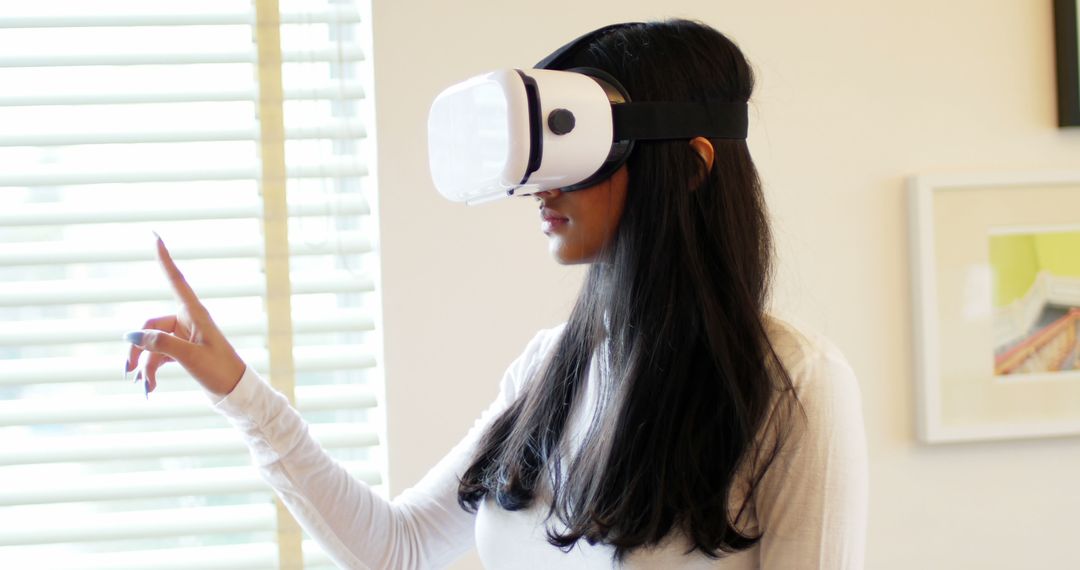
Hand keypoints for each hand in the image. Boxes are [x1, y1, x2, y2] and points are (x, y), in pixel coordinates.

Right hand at [124, 236, 245, 396]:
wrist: (235, 391)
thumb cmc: (220, 370)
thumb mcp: (191, 358)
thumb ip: (161, 344)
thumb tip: (133, 336)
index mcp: (195, 313)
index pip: (175, 280)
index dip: (164, 258)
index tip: (154, 235)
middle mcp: (187, 320)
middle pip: (149, 326)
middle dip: (136, 349)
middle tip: (127, 372)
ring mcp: (183, 335)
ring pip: (150, 343)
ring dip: (143, 365)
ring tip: (144, 387)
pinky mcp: (181, 350)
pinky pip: (157, 355)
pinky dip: (151, 370)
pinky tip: (150, 389)